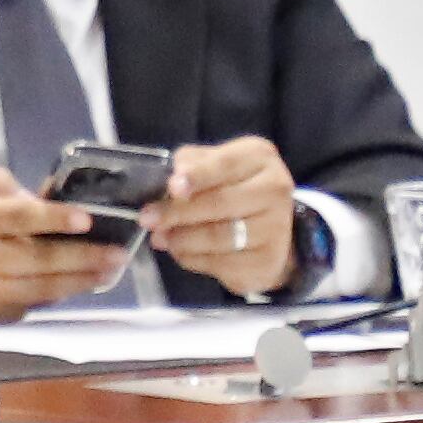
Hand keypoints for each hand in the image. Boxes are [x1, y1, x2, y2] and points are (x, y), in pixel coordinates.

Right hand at [0, 166, 138, 324]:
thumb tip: (33, 195)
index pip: (17, 218)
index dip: (53, 218)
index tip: (86, 218)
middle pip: (38, 258)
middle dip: (82, 257)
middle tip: (116, 253)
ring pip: (41, 288)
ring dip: (79, 281)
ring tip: (108, 271)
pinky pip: (32, 305)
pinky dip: (58, 295)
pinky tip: (80, 285)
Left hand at [144, 138, 302, 298]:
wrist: (271, 227)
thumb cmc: (233, 187)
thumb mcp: (215, 164)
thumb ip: (192, 164)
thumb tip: (173, 178)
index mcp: (259, 158)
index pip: (225, 164)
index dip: (196, 176)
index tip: (172, 188)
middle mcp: (275, 190)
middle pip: (220, 203)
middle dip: (177, 212)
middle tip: (148, 219)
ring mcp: (275, 229)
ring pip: (219, 237)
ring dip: (181, 239)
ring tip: (160, 238)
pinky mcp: (267, 262)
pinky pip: (221, 263)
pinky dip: (193, 259)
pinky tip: (180, 252)